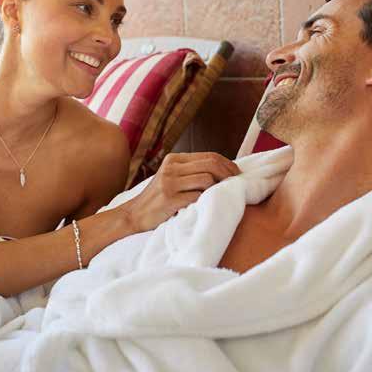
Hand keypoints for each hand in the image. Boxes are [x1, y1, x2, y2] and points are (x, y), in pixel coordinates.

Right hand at [125, 152, 240, 231]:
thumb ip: (192, 171)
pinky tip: (202, 206)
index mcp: (174, 159)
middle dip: (228, 174)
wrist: (133, 215)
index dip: (228, 164)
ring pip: (207, 180)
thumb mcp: (172, 178)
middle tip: (236, 184)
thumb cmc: (158, 200)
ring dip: (215, 190)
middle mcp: (171, 167)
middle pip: (211, 164)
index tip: (237, 174)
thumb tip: (224, 170)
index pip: (209, 156)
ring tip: (215, 197)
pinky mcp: (170, 199)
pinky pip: (198, 197)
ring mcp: (169, 182)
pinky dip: (204, 202)